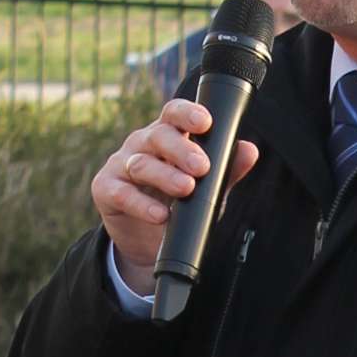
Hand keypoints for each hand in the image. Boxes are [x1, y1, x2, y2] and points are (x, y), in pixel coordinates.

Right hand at [91, 98, 259, 293]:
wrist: (149, 243)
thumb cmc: (179, 205)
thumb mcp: (208, 189)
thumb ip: (227, 170)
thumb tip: (250, 150)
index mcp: (167, 137)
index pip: (173, 114)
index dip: (187, 114)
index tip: (205, 122)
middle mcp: (142, 145)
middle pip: (158, 136)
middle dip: (181, 150)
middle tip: (202, 167)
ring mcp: (121, 165)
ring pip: (141, 164)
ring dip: (165, 176)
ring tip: (187, 189)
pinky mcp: (106, 190)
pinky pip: (121, 193)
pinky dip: (141, 205)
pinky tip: (160, 215)